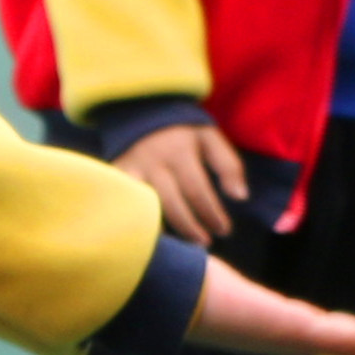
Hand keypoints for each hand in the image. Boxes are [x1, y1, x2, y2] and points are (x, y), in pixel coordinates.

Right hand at [115, 116, 248, 245]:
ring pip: (146, 208)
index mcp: (179, 151)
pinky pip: (127, 205)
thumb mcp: (209, 137)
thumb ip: (228, 165)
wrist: (139, 109)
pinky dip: (139, 221)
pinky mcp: (114, 176)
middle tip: (205, 242)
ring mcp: (130, 170)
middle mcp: (153, 162)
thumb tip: (240, 197)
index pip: (198, 191)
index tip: (225, 230)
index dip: (213, 214)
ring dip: (166, 231)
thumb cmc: (181, 130)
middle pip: (172, 205)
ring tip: (182, 244)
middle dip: (191, 228)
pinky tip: (153, 235)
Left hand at [187, 260, 354, 354]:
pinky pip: (336, 335)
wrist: (170, 302)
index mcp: (295, 331)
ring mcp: (296, 340)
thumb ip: (245, 286)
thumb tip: (231, 276)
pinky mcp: (287, 331)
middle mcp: (299, 341)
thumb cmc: (199, 295)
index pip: (351, 337)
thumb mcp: (236, 290)